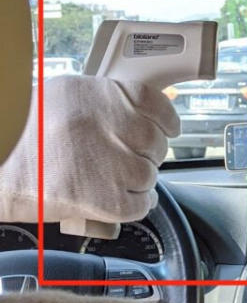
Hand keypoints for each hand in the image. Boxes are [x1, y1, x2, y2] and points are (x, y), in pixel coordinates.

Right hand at [0, 75, 179, 223]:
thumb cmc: (20, 135)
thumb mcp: (62, 99)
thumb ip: (103, 104)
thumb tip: (143, 116)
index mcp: (95, 96)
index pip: (153, 102)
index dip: (165, 119)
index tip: (168, 129)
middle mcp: (104, 126)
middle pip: (154, 143)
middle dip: (148, 154)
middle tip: (130, 160)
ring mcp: (105, 163)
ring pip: (148, 175)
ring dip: (140, 182)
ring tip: (117, 181)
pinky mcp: (101, 199)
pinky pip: (138, 205)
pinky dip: (136, 206)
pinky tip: (123, 202)